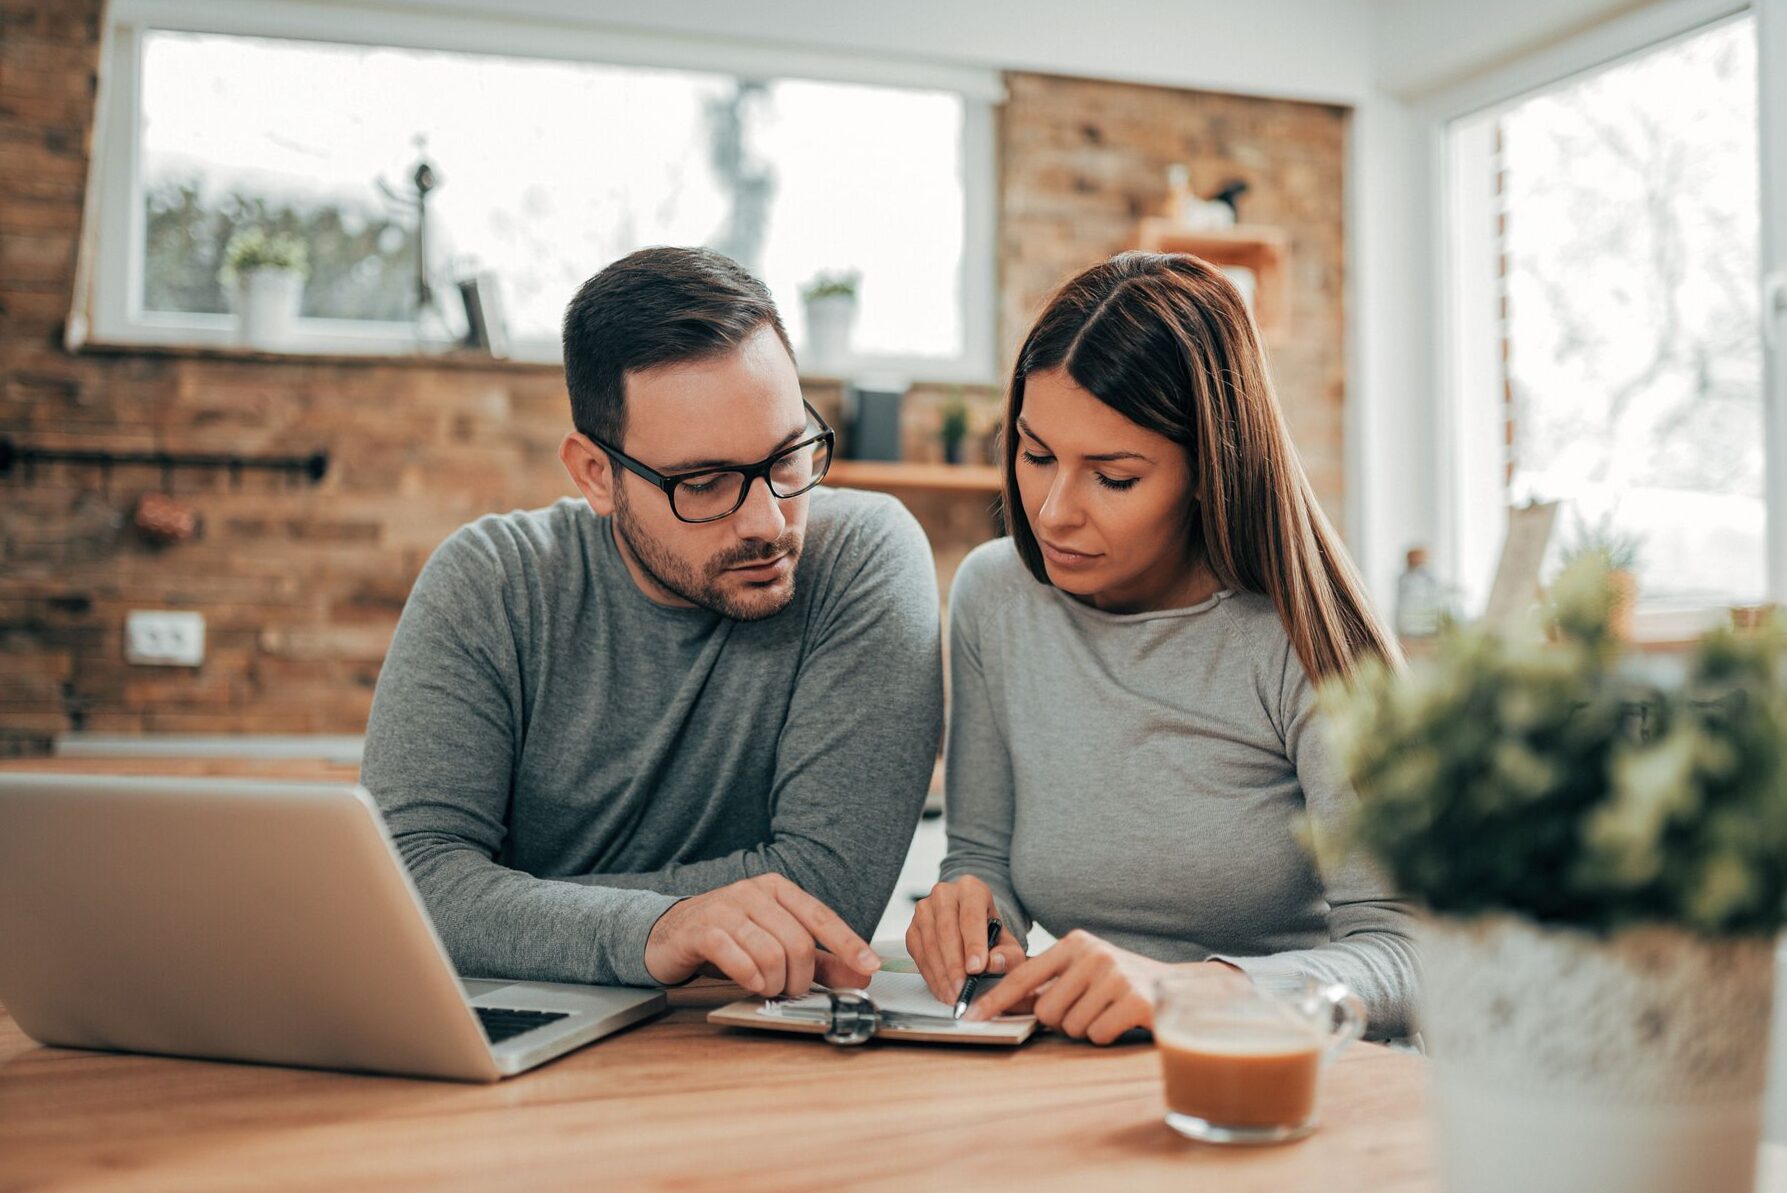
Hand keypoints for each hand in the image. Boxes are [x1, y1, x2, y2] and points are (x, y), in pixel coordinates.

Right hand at [643, 873, 879, 996]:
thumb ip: (820, 961)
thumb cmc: (729, 938)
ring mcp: (726, 908)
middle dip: (801, 977)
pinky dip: (750, 979)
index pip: (821, 917)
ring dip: (775, 982)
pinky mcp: (702, 929)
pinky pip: (738, 958)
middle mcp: (754, 892)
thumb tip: (862, 974)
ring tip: (767, 987)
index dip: (848, 944)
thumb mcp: (776, 945)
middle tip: (792, 990)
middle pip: (798, 942)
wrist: (668, 934)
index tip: (870, 967)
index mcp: (777, 889)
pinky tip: (750, 983)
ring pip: (770, 953)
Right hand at [905, 875, 1027, 1003]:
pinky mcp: (913, 928)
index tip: (976, 969)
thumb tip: (994, 963)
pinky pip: (919, 954)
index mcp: (971, 889)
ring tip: (953, 995)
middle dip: (954, 965)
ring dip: (941, 973)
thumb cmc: (990, 932)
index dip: (973, 944)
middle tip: (962, 989)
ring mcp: (924, 910)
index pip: (971, 916)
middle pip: (947, 930)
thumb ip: (1008, 954)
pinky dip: (930, 975)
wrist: (972, 924)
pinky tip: (942, 989)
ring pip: (930, 943)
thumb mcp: (1008, 942)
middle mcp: (944, 894)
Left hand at [968, 930, 1221, 1044]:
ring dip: (1087, 1028)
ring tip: (1108, 1012)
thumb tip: (1003, 1003)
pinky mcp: (1134, 1000)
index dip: (996, 999)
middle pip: (1047, 1010)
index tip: (972, 1017)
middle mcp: (1093, 954)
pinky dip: (1106, 1035)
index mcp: (1075, 943)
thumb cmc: (1122, 983)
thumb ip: (1049, 982)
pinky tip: (1122, 1020)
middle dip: (1063, 1020)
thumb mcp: (1084, 971)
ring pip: (1071, 1026)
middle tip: (1089, 1009)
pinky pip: (1097, 1034)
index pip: (1024, 975)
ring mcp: (1114, 975)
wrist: (1180, 988)